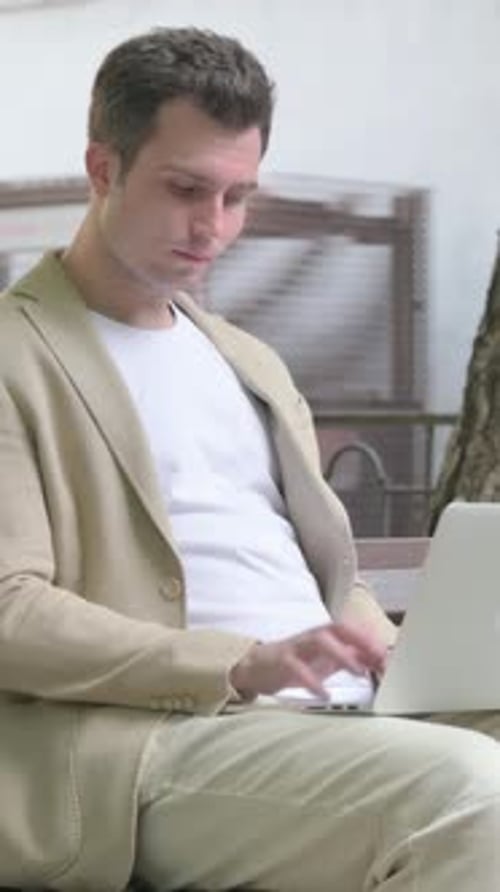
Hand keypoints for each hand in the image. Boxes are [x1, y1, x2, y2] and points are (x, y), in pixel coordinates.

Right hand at [230, 621, 387, 699]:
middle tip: (379, 658)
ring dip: (341, 654)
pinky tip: (324, 693)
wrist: (256, 667)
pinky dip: (311, 679)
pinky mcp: (281, 660)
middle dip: (360, 640)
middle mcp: (313, 636)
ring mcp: (296, 646)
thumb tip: (380, 660)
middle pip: (338, 628)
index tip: (390, 657)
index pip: (353, 631)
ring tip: (358, 671)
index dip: (372, 641)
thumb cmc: (297, 662)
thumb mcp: (327, 660)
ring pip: (319, 641)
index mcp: (326, 635)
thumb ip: (352, 658)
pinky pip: (297, 666)